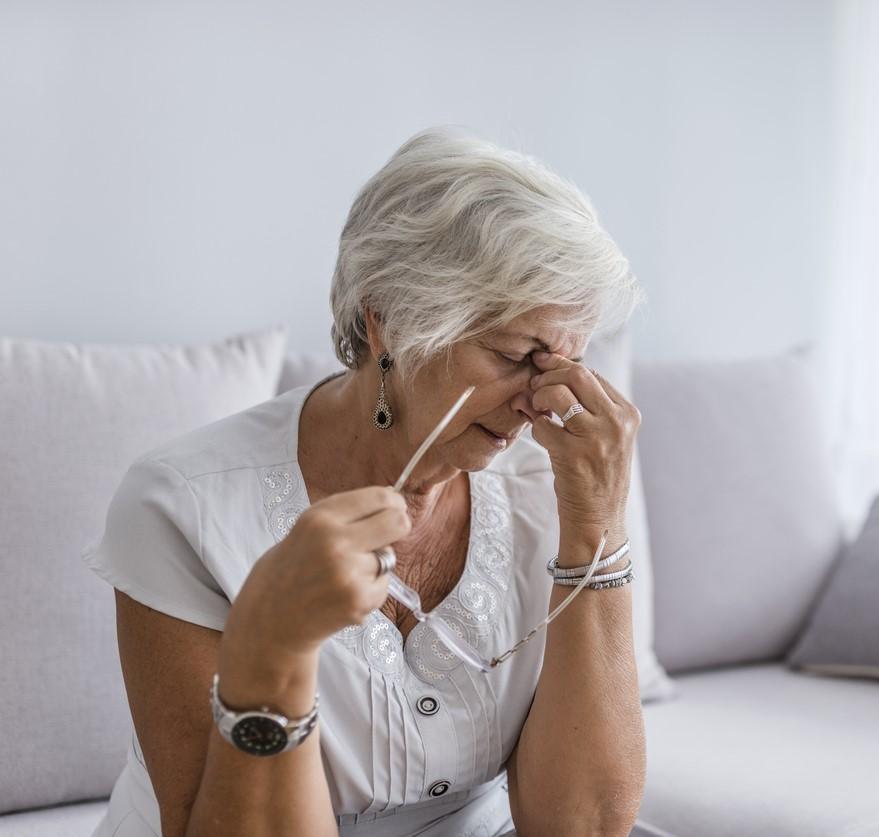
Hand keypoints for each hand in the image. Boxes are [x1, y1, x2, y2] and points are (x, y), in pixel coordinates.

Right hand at [221, 485, 411, 683]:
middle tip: (386, 537)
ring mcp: (348, 573)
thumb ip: (346, 515)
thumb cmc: (291, 569)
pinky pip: (383, 585)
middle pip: (397, 522)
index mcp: (319, 519)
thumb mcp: (308, 528)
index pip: (378, 497)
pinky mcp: (358, 600)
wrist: (269, 621)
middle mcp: (334, 542)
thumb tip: (393, 501)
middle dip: (398, 528)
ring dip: (374, 566)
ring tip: (343, 577)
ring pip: (389, 557)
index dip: (394, 502)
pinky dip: (370, 590)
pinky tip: (343, 595)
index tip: (395, 508)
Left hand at [528, 351, 640, 544]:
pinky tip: (543, 437)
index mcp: (627, 414)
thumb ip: (585, 406)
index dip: (563, 365)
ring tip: (535, 408)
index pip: (592, 374)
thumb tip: (544, 373)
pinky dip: (536, 428)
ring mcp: (595, 438)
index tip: (544, 365)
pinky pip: (543, 425)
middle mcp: (616, 422)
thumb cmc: (596, 474)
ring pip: (558, 393)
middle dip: (549, 374)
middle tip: (534, 385)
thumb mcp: (605, 436)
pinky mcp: (573, 454)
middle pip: (577, 374)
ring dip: (538, 396)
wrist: (598, 518)